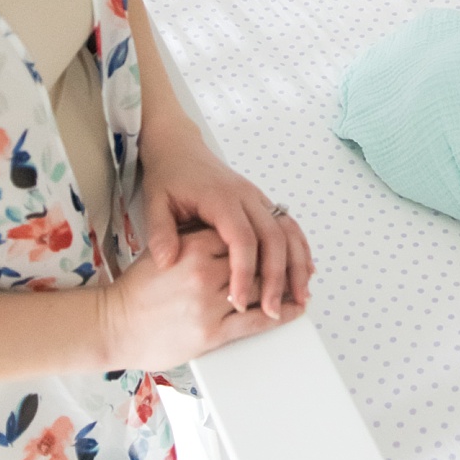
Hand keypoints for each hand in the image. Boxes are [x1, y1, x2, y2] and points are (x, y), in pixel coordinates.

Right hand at [98, 228, 303, 371]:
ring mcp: (208, 303)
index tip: (276, 238)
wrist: (114, 324)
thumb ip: (194, 239)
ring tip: (301, 286)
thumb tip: (223, 232)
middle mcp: (202, 272)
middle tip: (296, 263)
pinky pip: (254, 321)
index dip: (259, 239)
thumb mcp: (163, 249)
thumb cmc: (136, 289)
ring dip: (282, 288)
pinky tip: (291, 309)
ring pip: (258, 291)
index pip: (238, 237)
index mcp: (191, 247)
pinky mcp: (210, 332)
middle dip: (275, 263)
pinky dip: (277, 314)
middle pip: (253, 261)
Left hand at [141, 131, 313, 319]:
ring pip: (288, 232)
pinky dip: (300, 250)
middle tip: (272, 310)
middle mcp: (246, 197)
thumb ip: (159, 232)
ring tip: (300, 298)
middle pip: (273, 238)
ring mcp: (258, 199)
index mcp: (220, 197)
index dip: (243, 272)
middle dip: (277, 276)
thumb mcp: (154, 202)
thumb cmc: (169, 177)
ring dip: (297, 266)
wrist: (180, 149)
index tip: (237, 302)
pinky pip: (289, 227)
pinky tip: (305, 273)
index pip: (241, 238)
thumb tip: (166, 261)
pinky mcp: (263, 204)